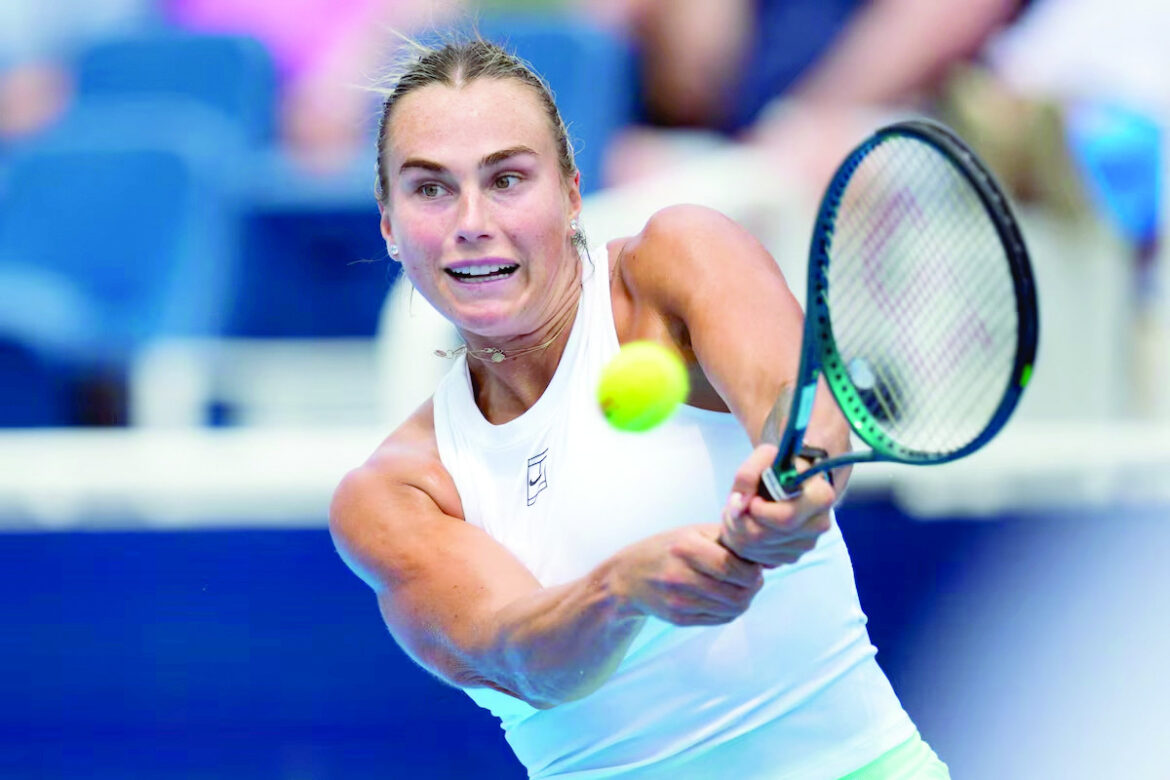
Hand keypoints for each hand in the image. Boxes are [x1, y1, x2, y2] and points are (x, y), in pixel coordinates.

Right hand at [610, 524, 763, 625]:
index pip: (734, 569)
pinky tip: (724, 598)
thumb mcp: (693, 532)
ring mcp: (678, 601)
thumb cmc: (667, 548)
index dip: (754, 571)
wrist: (628, 577)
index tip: (755, 567)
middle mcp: (680, 576)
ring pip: (731, 610)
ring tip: (741, 587)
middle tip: (753, 579)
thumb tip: (766, 553)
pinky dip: (729, 610)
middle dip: (753, 588)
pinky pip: (719, 619)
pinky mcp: (679, 619)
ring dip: (744, 600)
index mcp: (686, 548)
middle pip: (737, 594)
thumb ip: (728, 539)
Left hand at [718, 444, 834, 566]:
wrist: (788, 483)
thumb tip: (741, 502)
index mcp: (820, 496)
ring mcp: (807, 543)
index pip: (786, 516)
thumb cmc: (778, 469)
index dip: (761, 511)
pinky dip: (745, 543)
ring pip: (760, 547)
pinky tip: (747, 524)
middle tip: (735, 506)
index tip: (752, 500)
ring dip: (738, 530)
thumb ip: (748, 472)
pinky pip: (760, 557)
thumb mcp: (764, 457)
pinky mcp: (793, 556)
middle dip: (742, 521)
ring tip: (739, 512)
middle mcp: (819, 523)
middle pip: (768, 535)